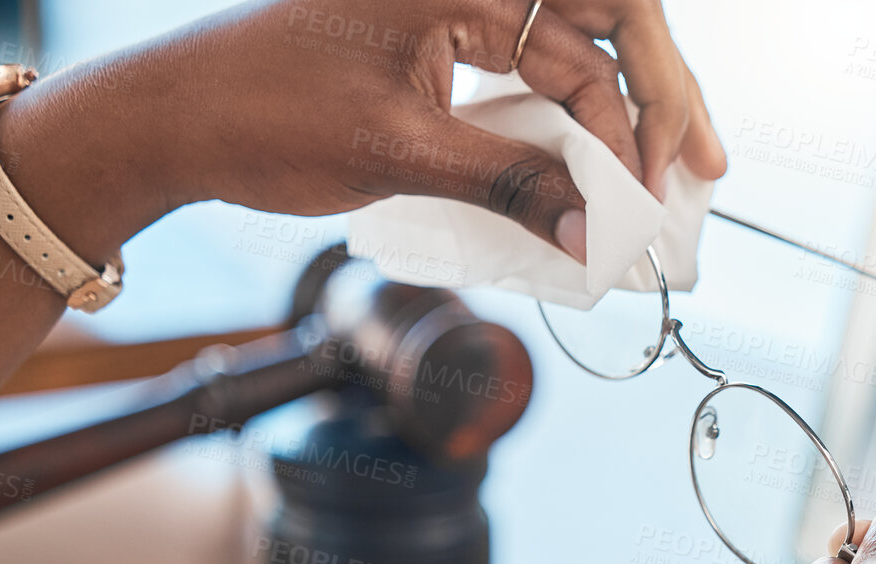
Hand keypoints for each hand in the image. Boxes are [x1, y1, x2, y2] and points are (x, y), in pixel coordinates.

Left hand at [0, 0, 726, 264]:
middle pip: (600, 28)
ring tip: (666, 174)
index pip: (585, 41)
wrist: (172, 122)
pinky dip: (566, 125)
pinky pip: (524, 80)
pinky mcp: (436, 51)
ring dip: (621, 114)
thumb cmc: (262, 114)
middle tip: (704, 167)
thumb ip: (506, 182)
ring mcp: (451, 15)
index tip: (646, 193)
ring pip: (570, 54)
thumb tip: (593, 230)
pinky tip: (594, 171)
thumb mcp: (397, 154)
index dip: (631, 120)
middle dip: (658, 99)